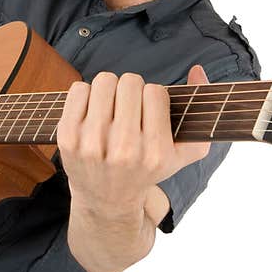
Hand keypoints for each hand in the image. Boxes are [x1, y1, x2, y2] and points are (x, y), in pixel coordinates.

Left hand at [56, 65, 211, 218]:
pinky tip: (92, 113)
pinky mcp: (68, 138)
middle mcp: (124, 150)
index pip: (156, 92)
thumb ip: (204, 114)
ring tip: (111, 108)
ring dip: (109, 90)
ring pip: (104, 81)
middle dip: (131, 90)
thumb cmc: (147, 170)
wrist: (107, 201)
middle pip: (130, 82)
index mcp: (155, 153)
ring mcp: (92, 144)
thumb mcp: (183, 154)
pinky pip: (78, 89)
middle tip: (128, 108)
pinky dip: (86, 94)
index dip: (153, 97)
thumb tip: (197, 70)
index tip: (148, 112)